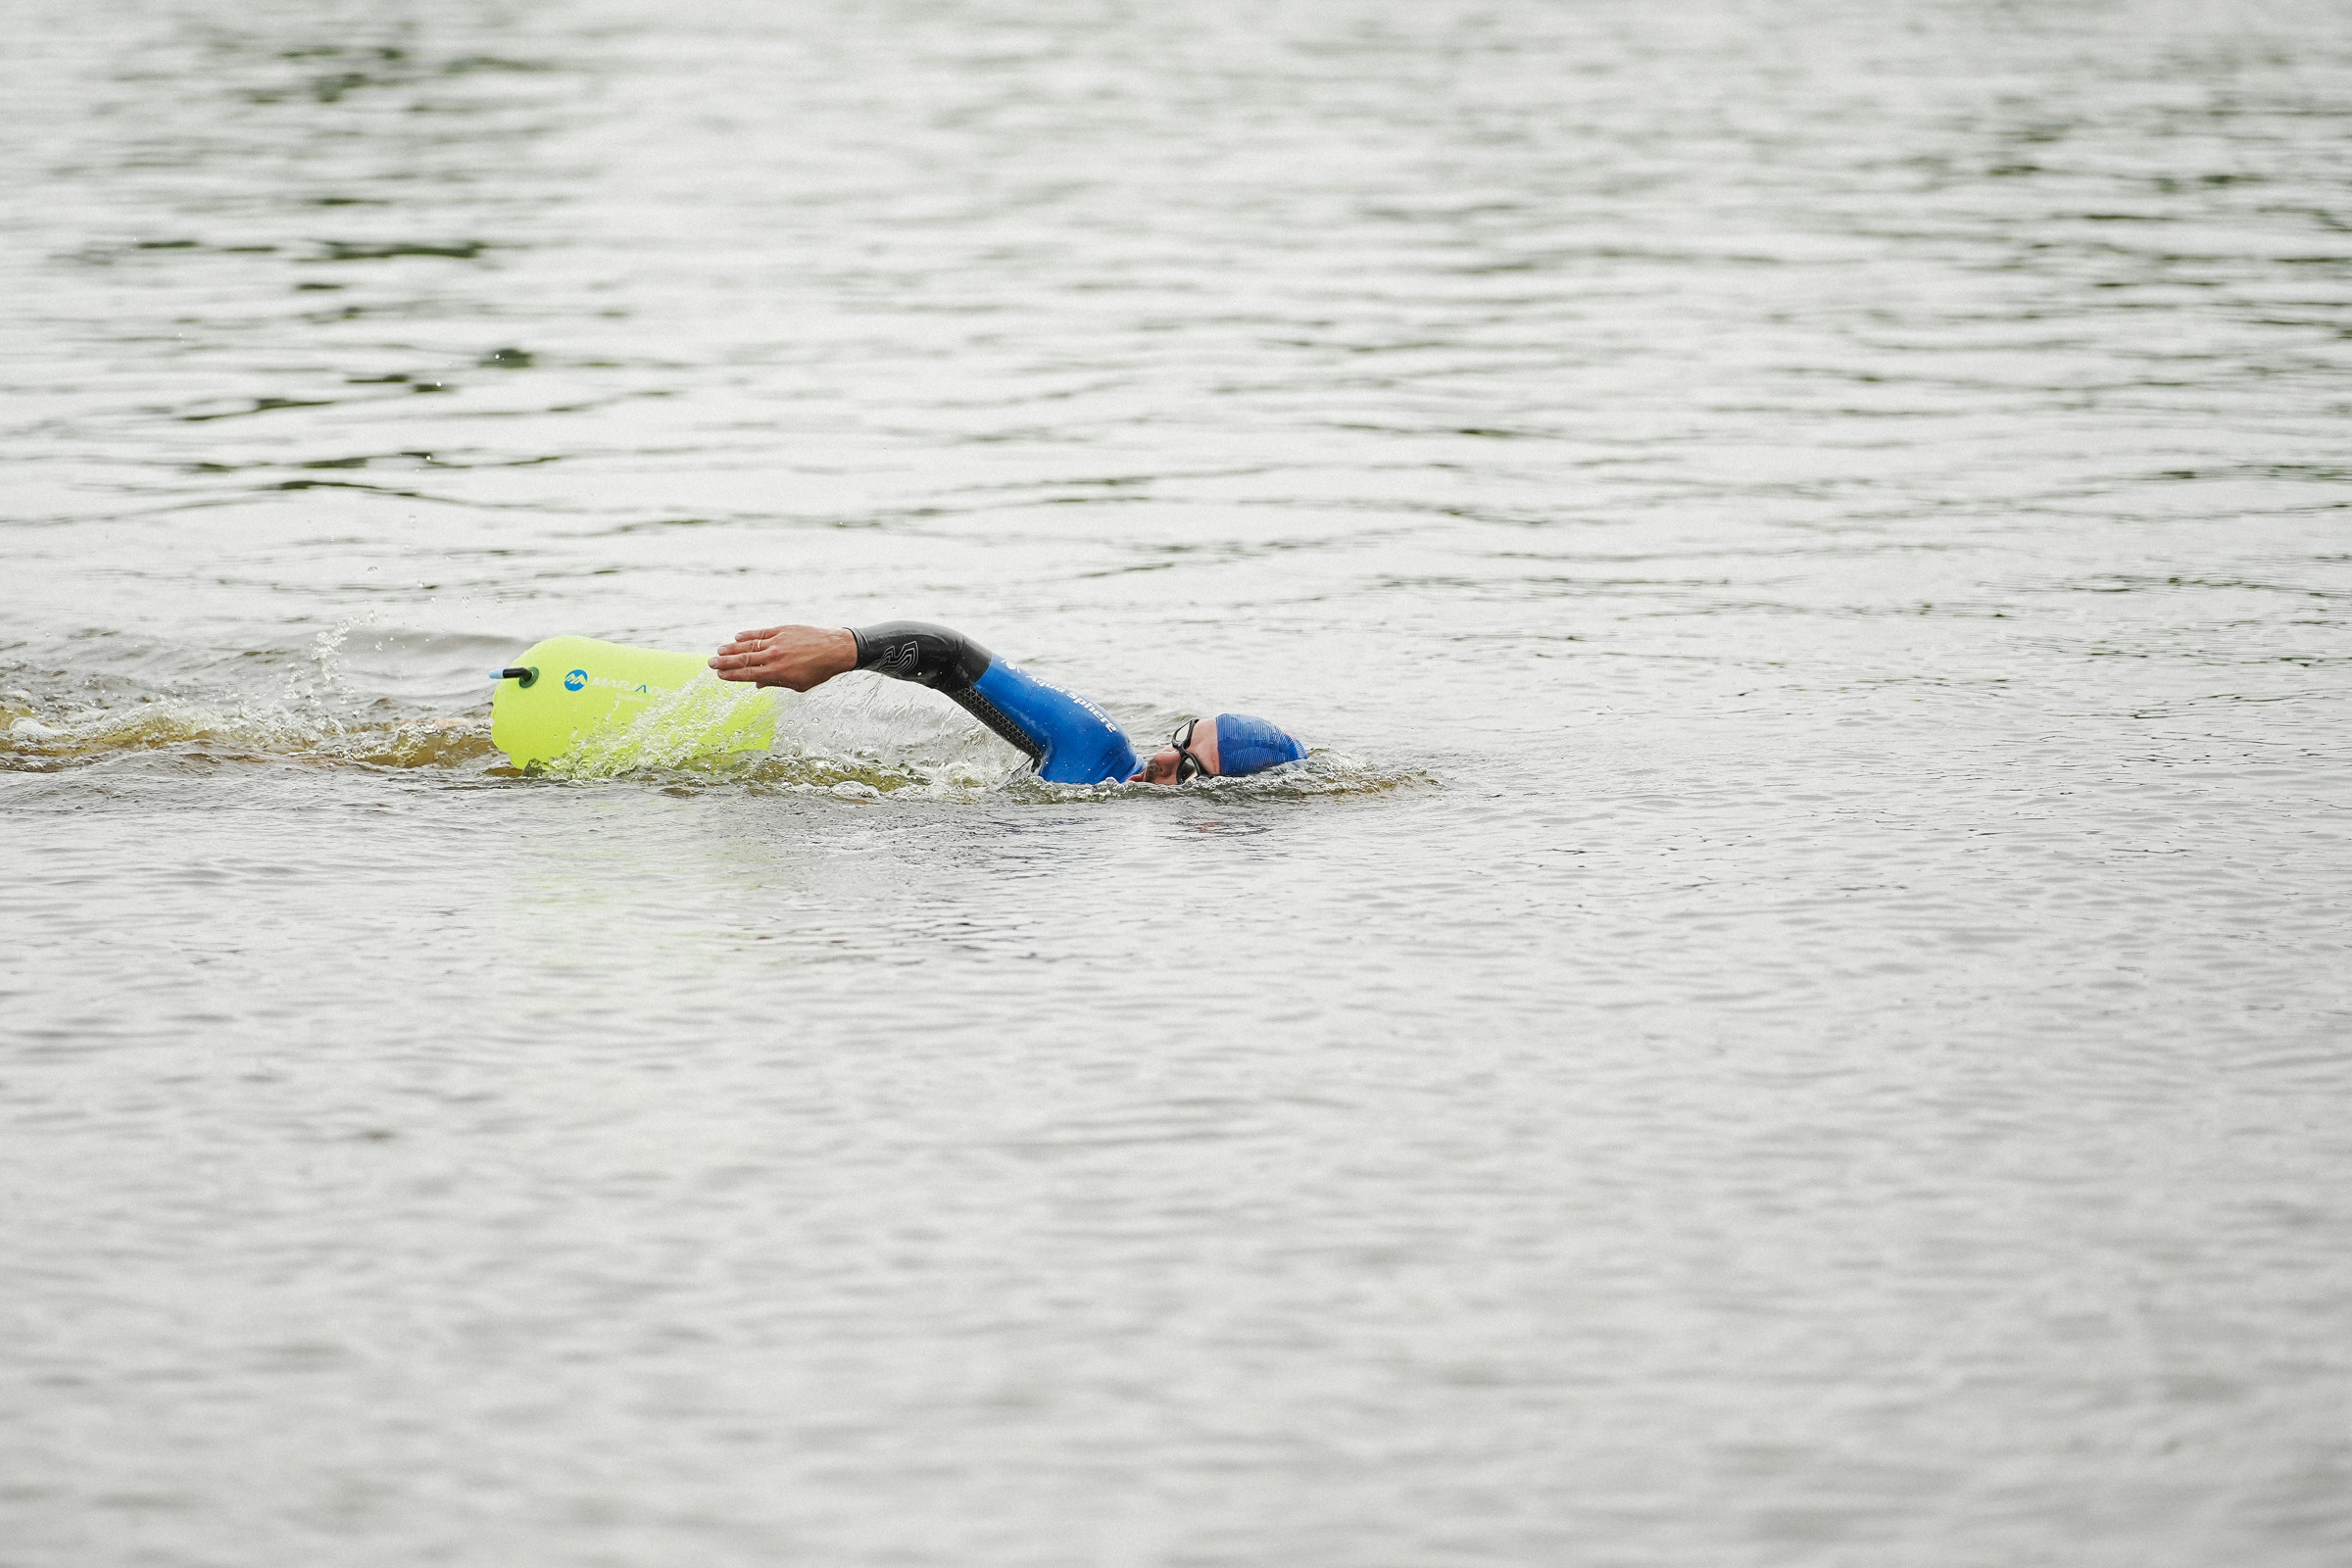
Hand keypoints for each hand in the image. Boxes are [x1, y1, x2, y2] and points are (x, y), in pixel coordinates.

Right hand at [708, 625, 857, 690]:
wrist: (837, 649)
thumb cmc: (819, 671)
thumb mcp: (798, 684)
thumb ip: (775, 683)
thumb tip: (756, 685)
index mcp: (777, 673)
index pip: (748, 674)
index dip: (731, 675)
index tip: (719, 675)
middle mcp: (774, 656)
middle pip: (743, 659)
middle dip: (725, 662)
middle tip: (710, 663)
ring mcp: (778, 641)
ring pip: (749, 644)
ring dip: (732, 648)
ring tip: (719, 651)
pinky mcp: (783, 629)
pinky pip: (761, 632)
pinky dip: (748, 635)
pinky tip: (737, 637)